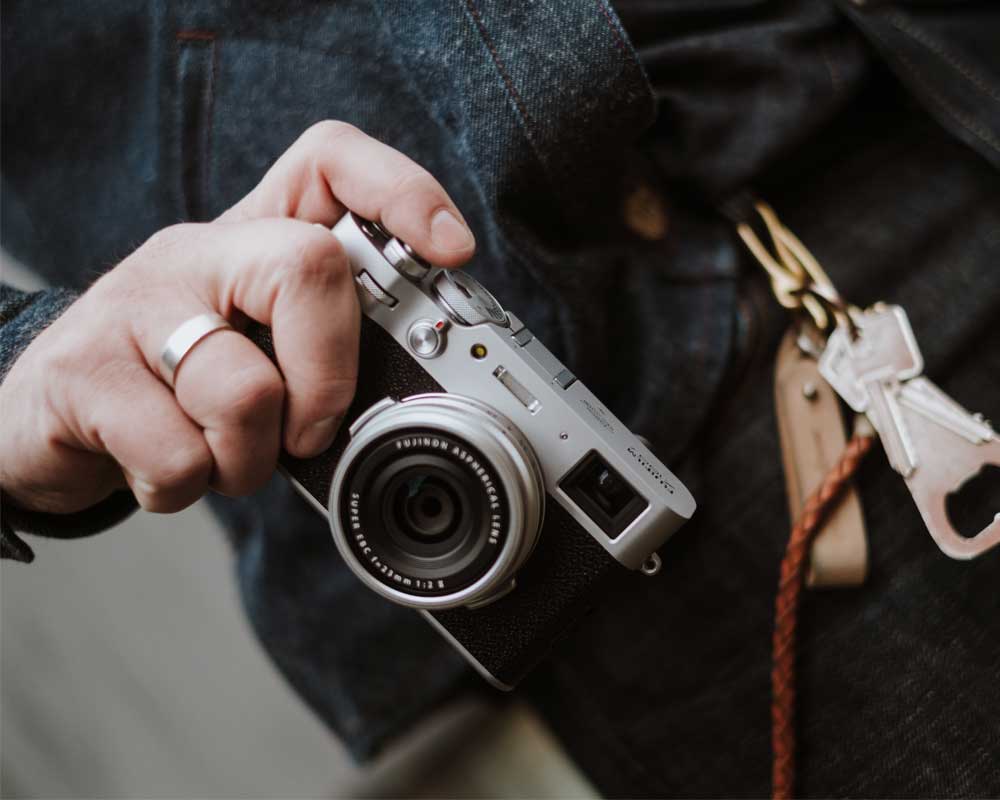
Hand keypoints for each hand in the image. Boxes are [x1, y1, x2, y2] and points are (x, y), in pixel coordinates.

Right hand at [0, 121, 474, 514]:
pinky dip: (188, 487)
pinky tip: (169, 471)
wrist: (55, 417)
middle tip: (310, 430)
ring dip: (249, 459)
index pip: (330, 161)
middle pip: (306, 266)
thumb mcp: (262, 353)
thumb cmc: (182, 385)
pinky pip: (177, 455)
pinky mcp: (83, 373)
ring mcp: (136, 305)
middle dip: (330, 376)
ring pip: (245, 389)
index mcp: (252, 240)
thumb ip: (327, 354)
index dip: (401, 191)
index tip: (453, 251)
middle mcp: (197, 253)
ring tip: (223, 456)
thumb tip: (416, 394)